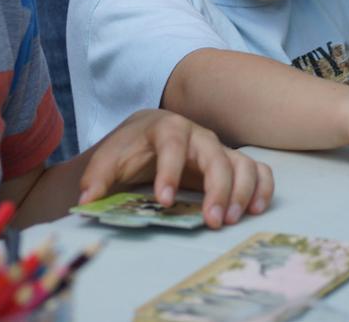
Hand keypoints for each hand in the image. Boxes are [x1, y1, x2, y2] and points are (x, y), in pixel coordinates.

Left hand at [77, 109, 273, 228]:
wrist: (146, 135)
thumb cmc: (130, 148)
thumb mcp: (109, 159)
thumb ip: (96, 177)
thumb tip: (86, 202)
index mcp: (166, 128)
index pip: (172, 144)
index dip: (170, 171)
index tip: (163, 200)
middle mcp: (198, 135)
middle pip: (216, 155)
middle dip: (217, 188)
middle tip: (211, 221)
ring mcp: (218, 148)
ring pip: (242, 163)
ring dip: (242, 191)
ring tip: (231, 220)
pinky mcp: (231, 162)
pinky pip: (258, 169)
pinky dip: (262, 186)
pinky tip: (255, 210)